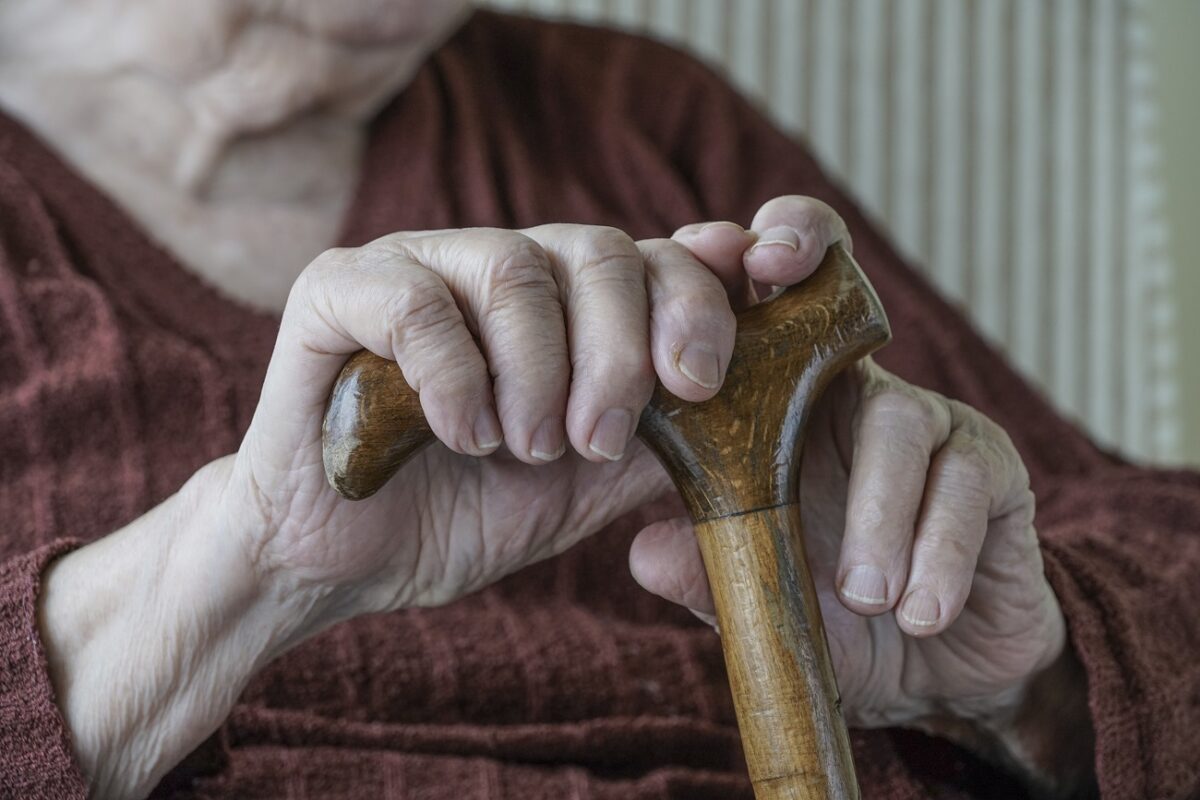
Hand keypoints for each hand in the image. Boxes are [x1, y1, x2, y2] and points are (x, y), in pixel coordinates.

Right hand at [229, 218, 838, 622]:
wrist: (342, 560)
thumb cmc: (465, 513)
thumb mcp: (590, 486)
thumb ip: (666, 436)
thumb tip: (758, 403)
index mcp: (566, 301)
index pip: (660, 257)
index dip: (702, 296)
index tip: (705, 376)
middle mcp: (500, 263)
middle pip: (600, 250)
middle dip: (618, 354)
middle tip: (599, 439)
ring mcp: (418, 263)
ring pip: (515, 269)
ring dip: (537, 375)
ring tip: (523, 448)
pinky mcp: (336, 288)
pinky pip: (416, 301)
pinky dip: (455, 377)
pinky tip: (460, 434)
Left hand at [631, 197, 1086, 790]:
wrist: (938, 672)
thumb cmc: (835, 616)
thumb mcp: (762, 595)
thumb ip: (706, 570)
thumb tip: (643, 551)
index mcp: (786, 411)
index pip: (762, 314)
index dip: (740, 261)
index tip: (709, 248)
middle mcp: (854, 395)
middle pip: (837, 293)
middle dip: (809, 258)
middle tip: (774, 265)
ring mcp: (930, 423)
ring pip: (900, 415)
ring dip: (878, 513)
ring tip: (862, 596)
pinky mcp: (994, 468)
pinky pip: (967, 485)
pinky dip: (938, 553)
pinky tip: (918, 612)